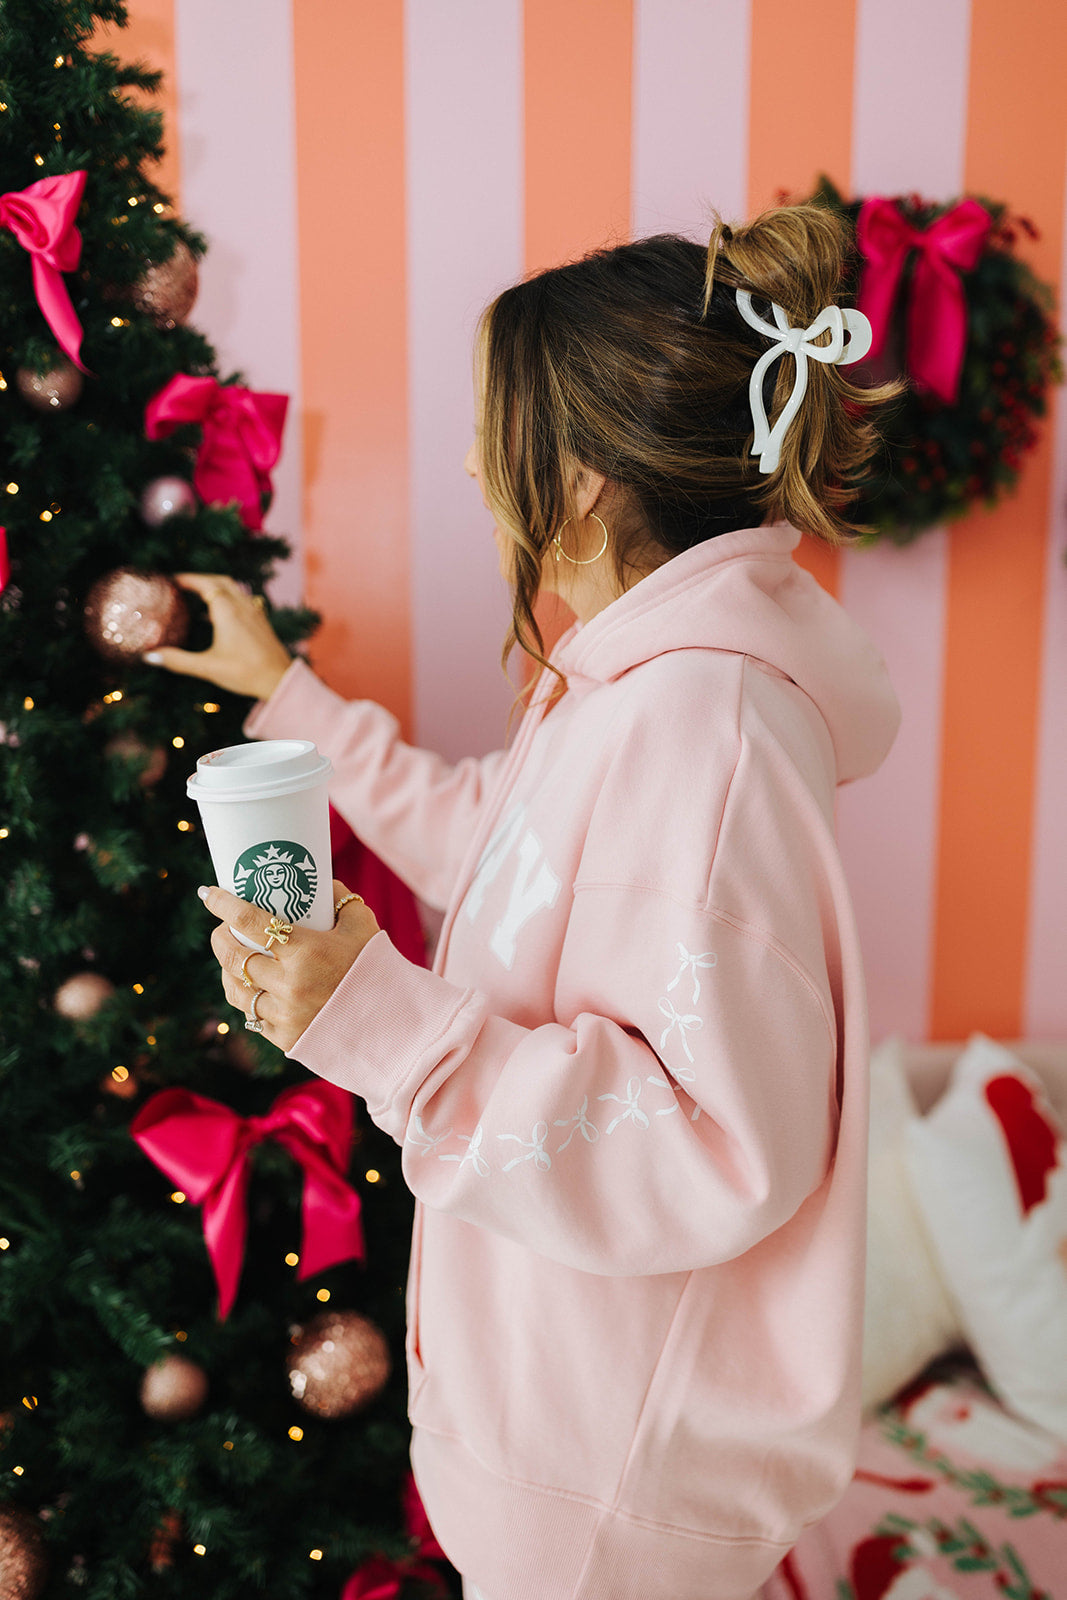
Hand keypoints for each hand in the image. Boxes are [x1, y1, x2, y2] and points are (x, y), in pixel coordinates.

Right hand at [143, 572, 292, 700]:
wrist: (281, 680)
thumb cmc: (246, 673)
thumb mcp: (207, 667)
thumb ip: (177, 660)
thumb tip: (148, 656)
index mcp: (228, 611)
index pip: (205, 584)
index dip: (187, 579)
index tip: (171, 579)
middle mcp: (243, 606)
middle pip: (220, 581)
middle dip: (200, 578)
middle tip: (182, 584)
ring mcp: (255, 612)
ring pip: (234, 588)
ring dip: (215, 586)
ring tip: (197, 595)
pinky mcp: (262, 621)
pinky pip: (243, 599)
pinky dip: (228, 597)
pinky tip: (220, 613)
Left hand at [200, 881, 380, 1052]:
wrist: (394, 1025)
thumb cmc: (378, 970)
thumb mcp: (363, 927)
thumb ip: (341, 901)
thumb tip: (321, 885)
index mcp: (305, 951)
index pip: (249, 921)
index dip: (223, 905)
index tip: (209, 894)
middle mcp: (288, 984)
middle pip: (234, 957)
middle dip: (220, 939)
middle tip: (221, 929)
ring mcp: (284, 1014)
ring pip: (236, 990)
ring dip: (227, 971)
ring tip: (231, 960)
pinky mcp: (285, 1038)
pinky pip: (253, 1017)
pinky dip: (248, 1000)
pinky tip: (249, 989)